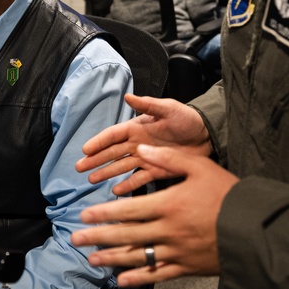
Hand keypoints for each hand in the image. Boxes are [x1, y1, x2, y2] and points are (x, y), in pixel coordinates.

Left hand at [72, 145, 238, 285]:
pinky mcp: (187, 266)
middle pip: (126, 235)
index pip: (127, 210)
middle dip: (98, 237)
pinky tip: (122, 280)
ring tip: (92, 258)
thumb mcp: (199, 167)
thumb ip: (167, 159)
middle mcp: (168, 230)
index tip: (84, 216)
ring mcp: (177, 251)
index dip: (103, 214)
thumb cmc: (227, 193)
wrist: (256, 228)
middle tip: (76, 238)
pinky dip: (139, 277)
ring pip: (137, 256)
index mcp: (168, 204)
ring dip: (112, 258)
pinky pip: (158, 274)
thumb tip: (141, 150)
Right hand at [76, 94, 211, 194]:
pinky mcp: (158, 170)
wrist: (208, 134)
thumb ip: (148, 105)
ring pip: (122, 167)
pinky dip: (128, 185)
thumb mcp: (169, 108)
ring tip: (92, 180)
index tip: (85, 150)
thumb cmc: (188, 119)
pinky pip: (140, 179)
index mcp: (138, 127)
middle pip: (112, 153)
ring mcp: (147, 157)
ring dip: (107, 173)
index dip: (99, 142)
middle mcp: (138, 143)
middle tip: (80, 168)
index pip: (113, 135)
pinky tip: (116, 191)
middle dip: (96, 160)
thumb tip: (128, 97)